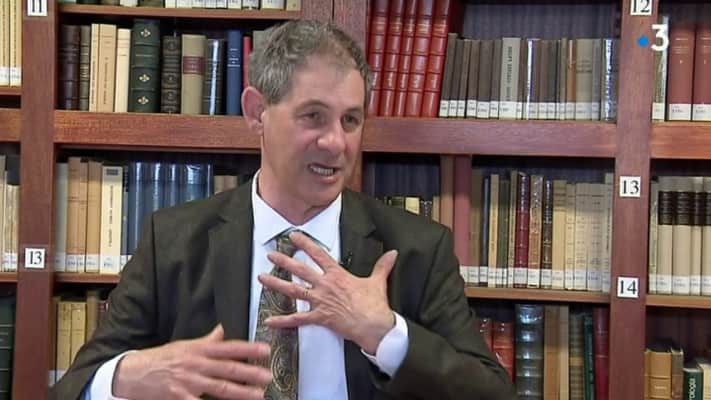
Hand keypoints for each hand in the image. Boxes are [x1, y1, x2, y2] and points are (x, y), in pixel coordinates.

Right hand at [112, 324, 271, 399]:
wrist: (130, 373)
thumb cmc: (160, 359)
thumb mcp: (184, 346)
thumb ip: (207, 341)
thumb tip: (223, 330)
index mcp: (198, 350)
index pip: (228, 348)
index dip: (248, 349)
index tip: (266, 350)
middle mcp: (195, 364)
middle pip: (228, 369)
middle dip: (250, 373)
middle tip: (268, 376)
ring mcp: (187, 382)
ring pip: (219, 388)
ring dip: (240, 392)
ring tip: (258, 395)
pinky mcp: (177, 397)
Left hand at [258, 231, 398, 354]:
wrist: (375, 326)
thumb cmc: (375, 305)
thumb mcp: (377, 282)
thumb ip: (382, 266)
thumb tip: (393, 254)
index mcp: (338, 275)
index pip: (319, 255)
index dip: (305, 244)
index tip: (293, 236)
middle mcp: (326, 286)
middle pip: (301, 270)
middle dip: (284, 262)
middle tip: (270, 255)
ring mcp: (321, 302)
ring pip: (294, 290)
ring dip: (277, 284)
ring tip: (262, 279)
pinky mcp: (320, 318)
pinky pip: (298, 319)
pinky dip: (283, 321)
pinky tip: (269, 320)